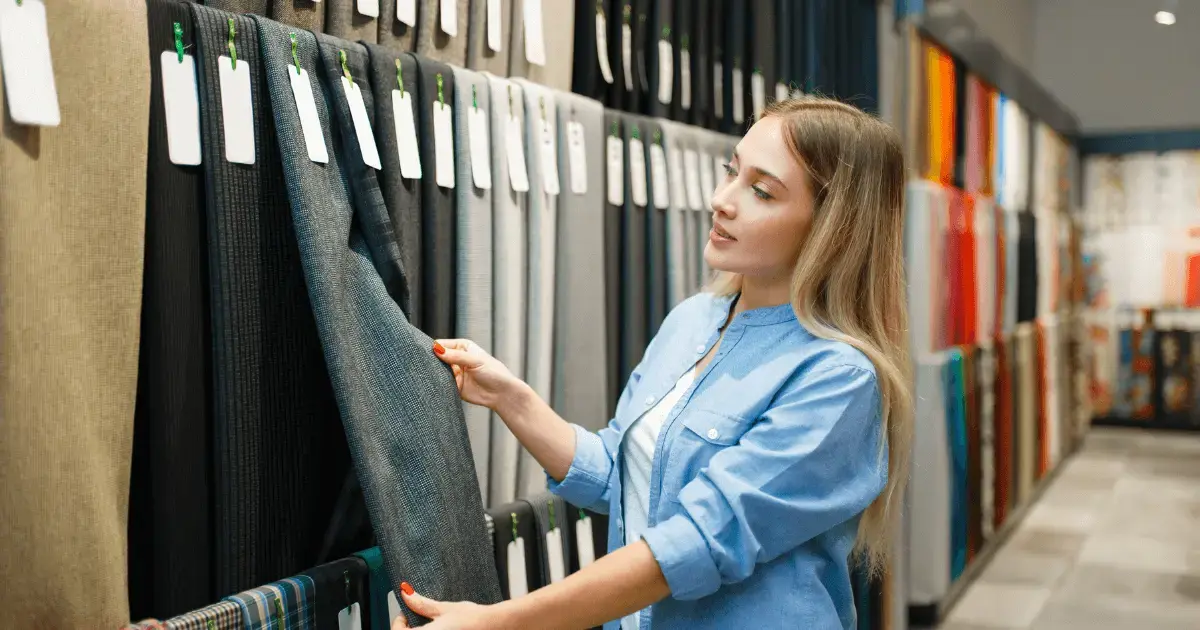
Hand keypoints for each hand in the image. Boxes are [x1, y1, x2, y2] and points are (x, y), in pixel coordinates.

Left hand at [391, 583, 508, 629]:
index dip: (398, 622)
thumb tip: (407, 594)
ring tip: (429, 626)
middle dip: (407, 629)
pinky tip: (440, 629)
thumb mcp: (445, 609)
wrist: (495, 626)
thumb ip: (422, 604)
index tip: (405, 615)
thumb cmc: (474, 619)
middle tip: (413, 621)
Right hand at [433, 339, 525, 411]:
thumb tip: (437, 350)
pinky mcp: (454, 386)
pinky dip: (438, 384)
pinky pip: (442, 384)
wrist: (501, 394)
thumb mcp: (475, 361)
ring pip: (438, 371)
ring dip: (434, 373)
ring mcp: (454, 372)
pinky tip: (435, 385)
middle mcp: (456, 358)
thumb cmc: (494, 373)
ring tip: (431, 375)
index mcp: (462, 347)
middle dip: (432, 361)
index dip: (434, 348)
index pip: (442, 344)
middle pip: (437, 358)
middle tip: (426, 365)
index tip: (427, 353)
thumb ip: (456, 356)